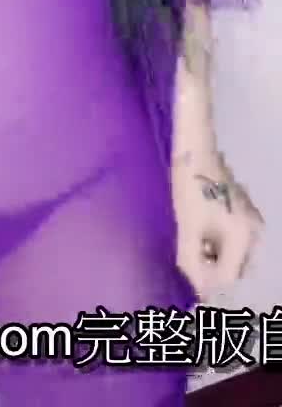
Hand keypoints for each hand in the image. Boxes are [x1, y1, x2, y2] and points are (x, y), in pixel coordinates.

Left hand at [172, 149, 263, 300]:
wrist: (196, 152)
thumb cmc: (191, 188)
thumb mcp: (187, 228)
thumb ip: (191, 261)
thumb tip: (197, 289)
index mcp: (244, 237)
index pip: (229, 276)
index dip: (208, 285)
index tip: (189, 287)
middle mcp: (254, 232)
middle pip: (235, 268)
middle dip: (212, 273)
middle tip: (188, 268)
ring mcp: (250, 222)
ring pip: (233, 255)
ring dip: (214, 259)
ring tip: (191, 251)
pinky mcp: (242, 214)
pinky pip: (232, 241)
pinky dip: (216, 245)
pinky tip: (198, 238)